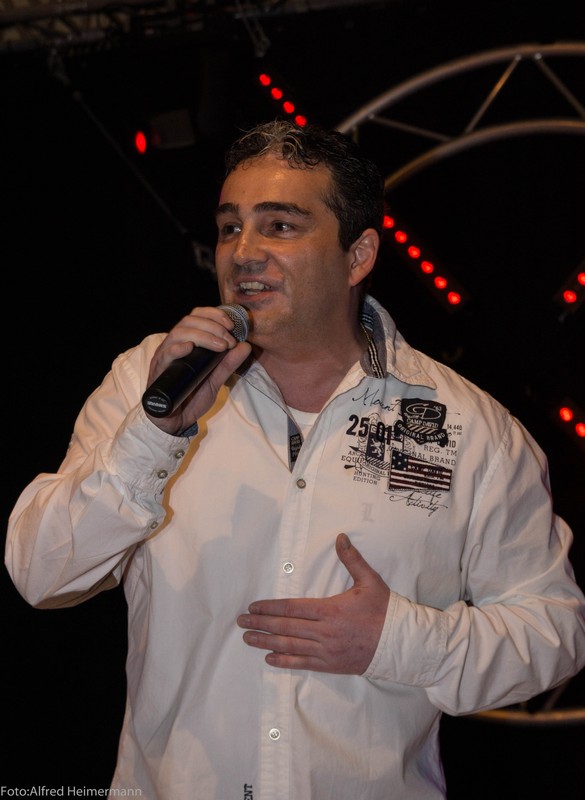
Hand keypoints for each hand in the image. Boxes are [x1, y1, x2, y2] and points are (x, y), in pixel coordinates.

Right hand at [144, 306, 251, 434]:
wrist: (176, 421)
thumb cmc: (191, 397)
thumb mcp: (215, 380)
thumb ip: (228, 364)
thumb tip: (246, 346)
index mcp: (187, 343)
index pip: (196, 316)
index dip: (214, 315)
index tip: (231, 325)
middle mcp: (174, 345)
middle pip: (189, 321)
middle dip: (213, 326)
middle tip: (229, 340)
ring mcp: (165, 356)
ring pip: (178, 333)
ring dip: (202, 336)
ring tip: (220, 346)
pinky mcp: (158, 370)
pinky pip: (165, 354)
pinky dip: (177, 348)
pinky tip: (189, 348)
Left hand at [237, 533, 389, 673]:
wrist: (400, 644)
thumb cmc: (384, 611)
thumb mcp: (370, 581)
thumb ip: (352, 559)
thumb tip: (340, 537)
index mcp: (330, 610)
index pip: (292, 608)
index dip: (270, 608)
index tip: (253, 607)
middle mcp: (324, 632)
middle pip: (285, 627)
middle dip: (260, 624)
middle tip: (240, 622)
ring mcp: (326, 650)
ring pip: (289, 646)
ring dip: (266, 642)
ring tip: (248, 638)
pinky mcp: (330, 664)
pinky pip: (302, 663)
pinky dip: (284, 661)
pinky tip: (269, 658)